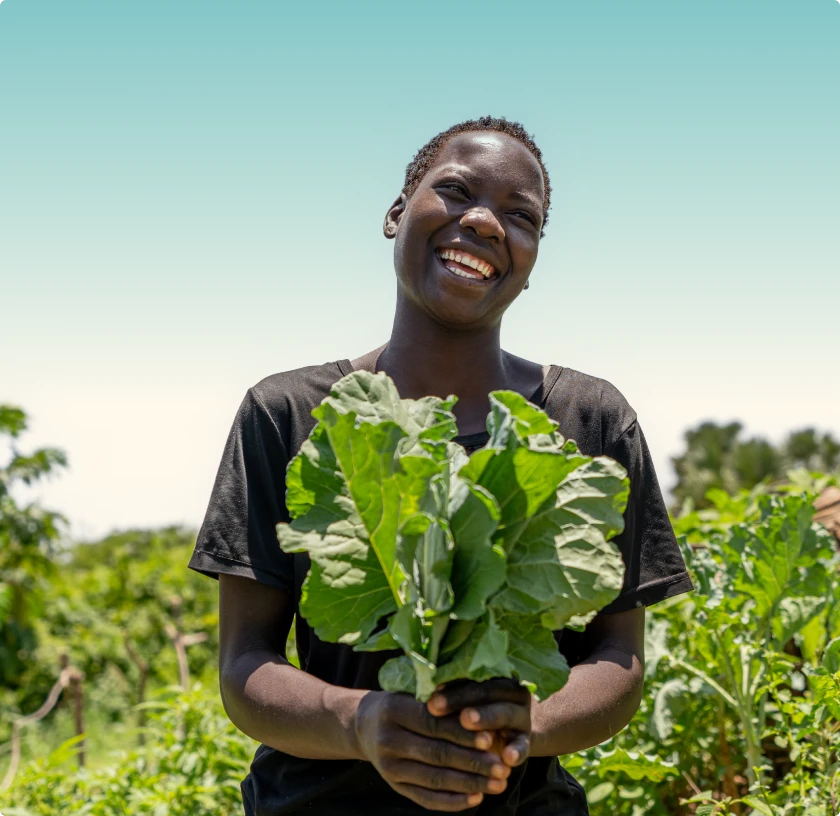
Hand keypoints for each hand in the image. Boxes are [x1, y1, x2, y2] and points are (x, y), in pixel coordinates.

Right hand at [354, 690, 512, 811]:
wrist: (364, 724)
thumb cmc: (400, 701)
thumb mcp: (413, 691)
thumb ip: (441, 698)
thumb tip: (480, 707)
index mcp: (393, 710)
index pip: (433, 724)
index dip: (462, 733)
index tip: (491, 738)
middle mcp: (388, 739)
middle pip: (436, 754)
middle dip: (473, 763)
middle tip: (502, 767)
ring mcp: (388, 766)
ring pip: (434, 779)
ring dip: (469, 784)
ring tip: (497, 784)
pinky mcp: (393, 785)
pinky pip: (425, 798)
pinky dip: (452, 801)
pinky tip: (476, 798)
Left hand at [426, 678, 532, 767]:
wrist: (511, 729)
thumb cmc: (476, 707)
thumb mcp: (467, 696)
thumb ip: (450, 688)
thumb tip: (419, 684)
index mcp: (495, 673)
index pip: (471, 675)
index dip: (448, 685)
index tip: (427, 695)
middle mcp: (511, 691)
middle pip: (486, 691)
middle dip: (459, 700)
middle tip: (435, 706)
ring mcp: (521, 715)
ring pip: (504, 714)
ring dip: (485, 718)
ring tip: (467, 722)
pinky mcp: (526, 740)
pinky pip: (523, 745)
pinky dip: (517, 752)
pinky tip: (507, 758)